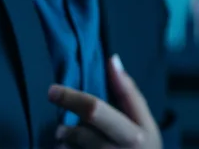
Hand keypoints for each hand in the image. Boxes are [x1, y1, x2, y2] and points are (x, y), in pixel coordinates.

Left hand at [47, 54, 161, 148]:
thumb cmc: (146, 148)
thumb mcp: (145, 122)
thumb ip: (129, 92)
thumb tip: (112, 59)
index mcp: (134, 136)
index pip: (95, 110)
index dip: (71, 97)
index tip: (52, 89)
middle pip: (81, 133)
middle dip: (66, 125)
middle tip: (57, 119)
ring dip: (66, 145)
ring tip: (67, 141)